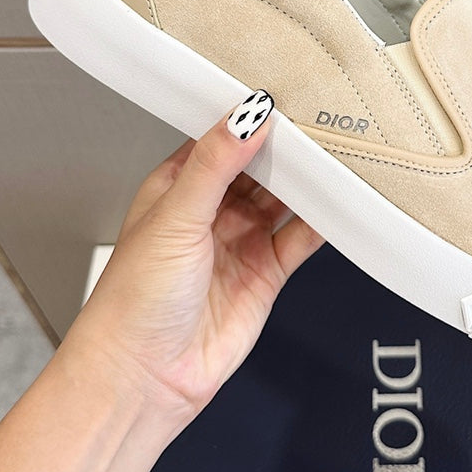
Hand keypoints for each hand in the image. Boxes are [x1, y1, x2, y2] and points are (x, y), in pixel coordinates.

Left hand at [62, 88, 324, 422]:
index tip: (282, 96)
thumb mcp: (175, 216)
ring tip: (338, 156)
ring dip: (308, 182)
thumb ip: (215, 164)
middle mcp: (210, 211)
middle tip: (322, 123)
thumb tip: (247, 116)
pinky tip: (338, 204)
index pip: (221, 139)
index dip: (248, 119)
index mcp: (177, 187)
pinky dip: (322, 222)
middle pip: (260, 168)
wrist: (145, 376)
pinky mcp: (266, 273)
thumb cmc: (134, 301)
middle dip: (287, 149)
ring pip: (284, 200)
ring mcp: (240, 242)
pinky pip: (301, 239)